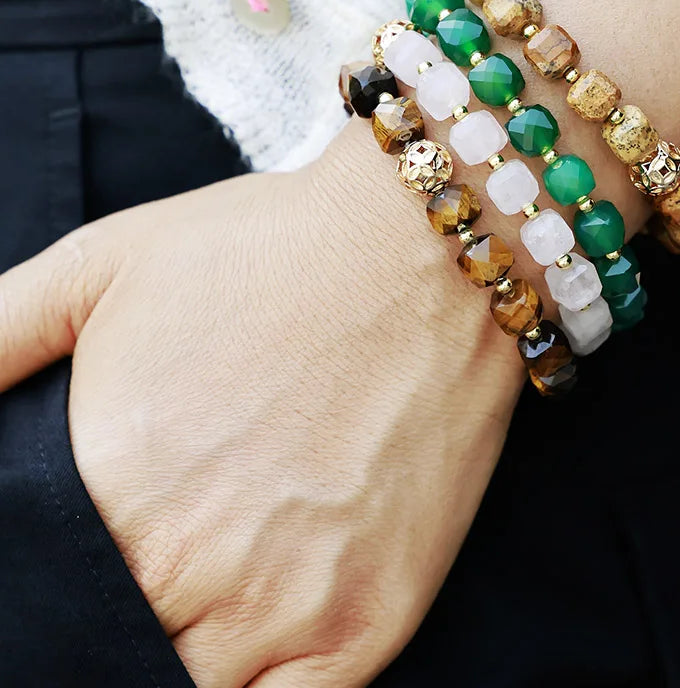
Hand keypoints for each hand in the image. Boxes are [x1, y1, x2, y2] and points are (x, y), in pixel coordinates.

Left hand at [0, 119, 523, 687]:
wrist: (425, 250)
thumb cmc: (272, 248)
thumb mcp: (102, 262)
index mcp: (108, 488)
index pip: (36, 599)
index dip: (49, 583)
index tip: (82, 557)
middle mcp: (190, 566)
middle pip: (104, 646)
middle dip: (107, 614)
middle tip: (151, 557)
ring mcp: (289, 606)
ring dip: (177, 652)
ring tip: (196, 588)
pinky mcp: (370, 620)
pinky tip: (241, 650)